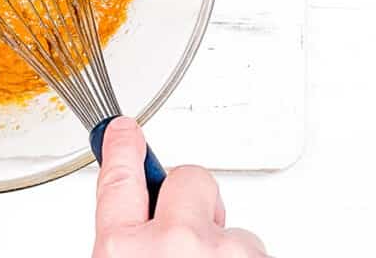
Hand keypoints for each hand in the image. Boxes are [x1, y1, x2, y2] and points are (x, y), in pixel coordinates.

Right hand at [94, 117, 267, 256]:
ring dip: (226, 249)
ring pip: (230, 225)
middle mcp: (172, 242)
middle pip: (189, 180)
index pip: (118, 180)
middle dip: (197, 200)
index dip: (123, 149)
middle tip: (194, 241)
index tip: (125, 130)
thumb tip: (142, 229)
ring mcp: (219, 249)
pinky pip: (256, 250)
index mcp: (123, 251)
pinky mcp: (257, 257)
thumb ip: (133, 247)